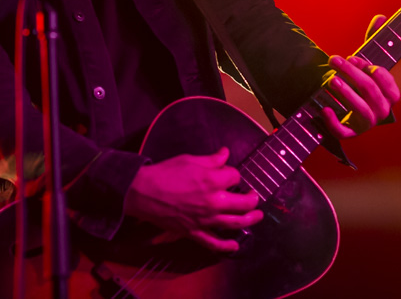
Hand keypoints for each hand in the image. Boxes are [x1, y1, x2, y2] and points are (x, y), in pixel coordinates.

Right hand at [124, 147, 261, 252]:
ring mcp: (206, 219)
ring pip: (236, 223)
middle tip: (254, 197)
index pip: (235, 176)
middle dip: (252, 199)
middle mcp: (214, 201)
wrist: (143, 192)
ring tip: (256, 216)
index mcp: (213, 180)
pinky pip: (214, 243)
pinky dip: (227, 247)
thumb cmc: (165, 173)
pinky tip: (235, 246)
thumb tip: (225, 154)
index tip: (229, 174)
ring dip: (250, 220)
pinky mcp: (195, 232)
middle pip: (244, 202)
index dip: (233, 174)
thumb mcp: (190, 159)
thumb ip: (211, 159)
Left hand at [319, 14, 400, 138]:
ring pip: (361, 111)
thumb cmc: (361, 81)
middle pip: (370, 91)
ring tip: (331, 79)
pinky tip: (324, 108)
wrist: (348, 108)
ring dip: (346, 94)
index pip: (387, 83)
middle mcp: (382, 111)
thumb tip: (380, 16)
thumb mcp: (366, 61)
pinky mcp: (350, 134)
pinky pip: (344, 132)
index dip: (373, 70)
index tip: (355, 58)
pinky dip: (334, 122)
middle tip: (334, 59)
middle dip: (352, 73)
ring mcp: (366, 124)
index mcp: (390, 95)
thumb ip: (374, 40)